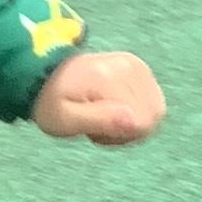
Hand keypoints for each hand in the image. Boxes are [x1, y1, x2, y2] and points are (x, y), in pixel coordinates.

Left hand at [32, 51, 165, 147]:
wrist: (46, 75)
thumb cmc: (52, 103)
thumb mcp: (67, 120)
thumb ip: (101, 121)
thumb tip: (135, 122)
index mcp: (109, 79)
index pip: (142, 123)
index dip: (122, 137)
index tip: (95, 131)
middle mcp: (128, 66)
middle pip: (152, 117)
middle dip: (127, 131)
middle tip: (97, 125)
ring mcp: (136, 64)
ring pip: (155, 111)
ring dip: (132, 123)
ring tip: (103, 115)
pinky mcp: (139, 66)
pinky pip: (153, 101)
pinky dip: (135, 112)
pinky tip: (113, 108)